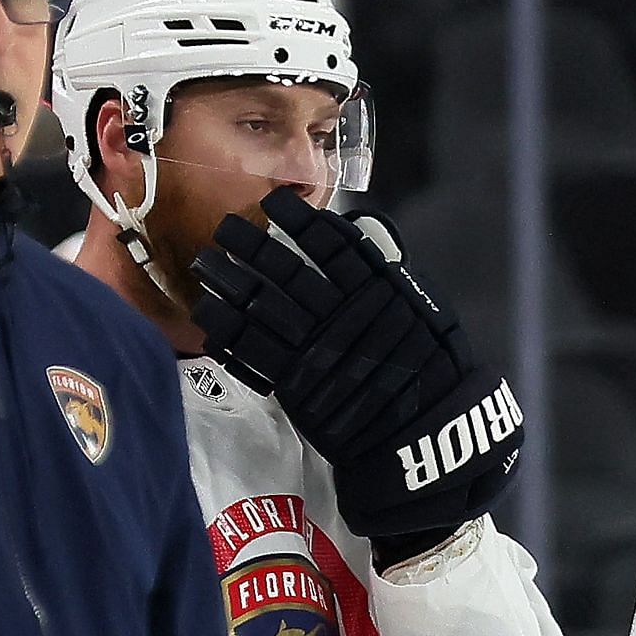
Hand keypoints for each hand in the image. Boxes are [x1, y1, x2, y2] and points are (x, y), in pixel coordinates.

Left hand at [192, 187, 523, 536]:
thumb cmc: (431, 369)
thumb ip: (387, 279)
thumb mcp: (425, 312)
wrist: (422, 432)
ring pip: (259, 305)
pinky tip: (207, 315)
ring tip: (203, 264)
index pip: (329, 243)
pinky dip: (227, 331)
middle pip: (283, 269)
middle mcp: (337, 311)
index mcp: (373, 289)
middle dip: (249, 245)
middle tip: (224, 227)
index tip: (274, 204)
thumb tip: (358, 244)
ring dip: (228, 282)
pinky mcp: (295, 382)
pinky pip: (251, 351)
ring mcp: (313, 346)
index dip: (298, 221)